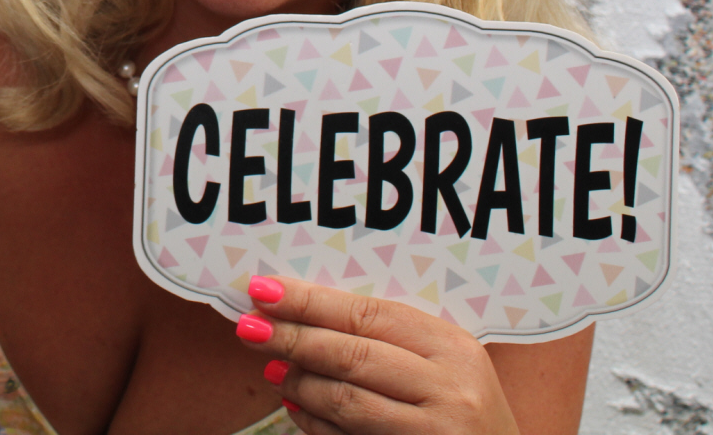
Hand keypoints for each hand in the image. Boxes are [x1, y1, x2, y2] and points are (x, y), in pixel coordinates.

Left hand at [237, 276, 520, 434]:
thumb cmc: (463, 410)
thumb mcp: (444, 364)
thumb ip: (385, 338)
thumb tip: (301, 314)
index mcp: (453, 348)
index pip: (367, 315)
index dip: (310, 302)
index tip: (263, 291)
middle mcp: (450, 389)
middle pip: (351, 355)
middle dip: (291, 339)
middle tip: (249, 328)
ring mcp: (434, 432)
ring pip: (345, 401)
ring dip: (298, 384)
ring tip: (271, 371)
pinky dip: (313, 423)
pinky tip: (295, 408)